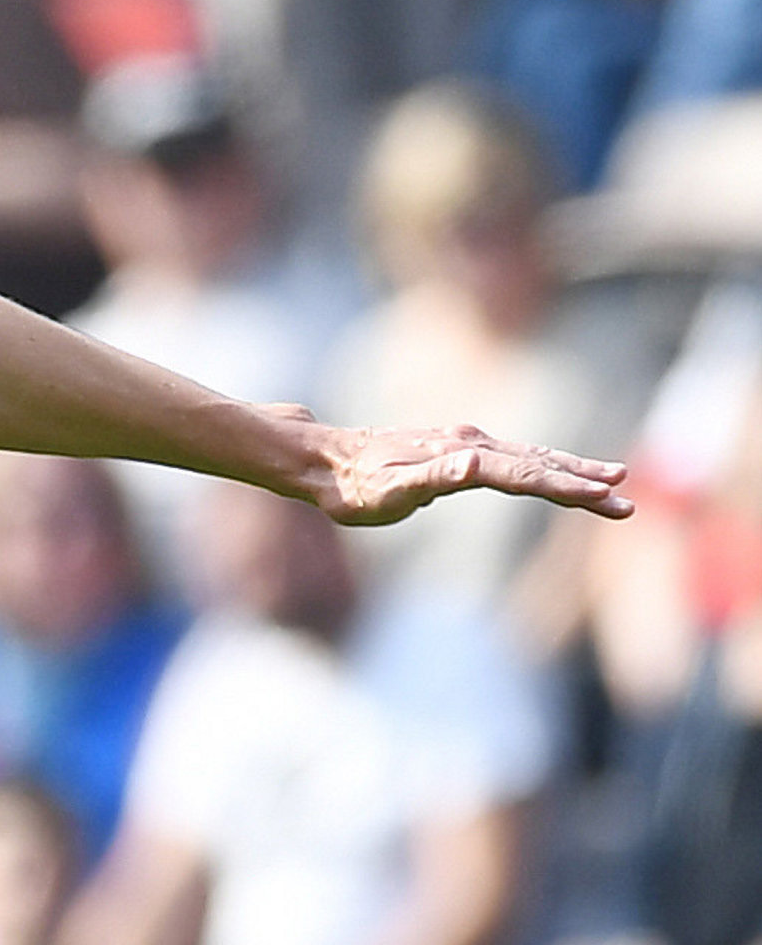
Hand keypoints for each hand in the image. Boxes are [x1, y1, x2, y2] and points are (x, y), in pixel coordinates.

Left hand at [297, 415, 632, 525]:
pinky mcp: (453, 450)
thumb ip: (431, 480)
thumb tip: (474, 464)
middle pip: (537, 464)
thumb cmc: (349, 485)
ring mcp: (463, 444)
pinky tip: (553, 473)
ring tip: (609, 481)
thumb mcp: (386, 490)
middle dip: (583, 482)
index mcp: (460, 455)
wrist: (318, 460)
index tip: (603, 498)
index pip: (525, 475)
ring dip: (570, 471)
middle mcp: (468, 443)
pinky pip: (509, 459)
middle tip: (626, 501)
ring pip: (528, 458)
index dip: (566, 488)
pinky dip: (541, 466)